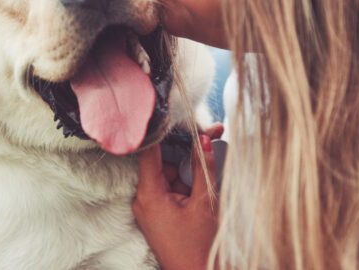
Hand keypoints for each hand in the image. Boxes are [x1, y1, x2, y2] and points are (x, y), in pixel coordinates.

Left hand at [133, 125, 223, 269]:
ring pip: (170, 172)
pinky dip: (187, 179)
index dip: (161, 131)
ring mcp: (151, 207)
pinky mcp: (159, 213)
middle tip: (213, 132)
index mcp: (149, 194)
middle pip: (163, 160)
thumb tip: (203, 138)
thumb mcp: (204, 203)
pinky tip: (206, 173)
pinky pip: (172, 187)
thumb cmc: (199, 247)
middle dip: (187, 147)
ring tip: (214, 150)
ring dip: (190, 164)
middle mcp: (144, 198)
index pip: (149, 151)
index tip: (171, 111)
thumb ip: (202, 167)